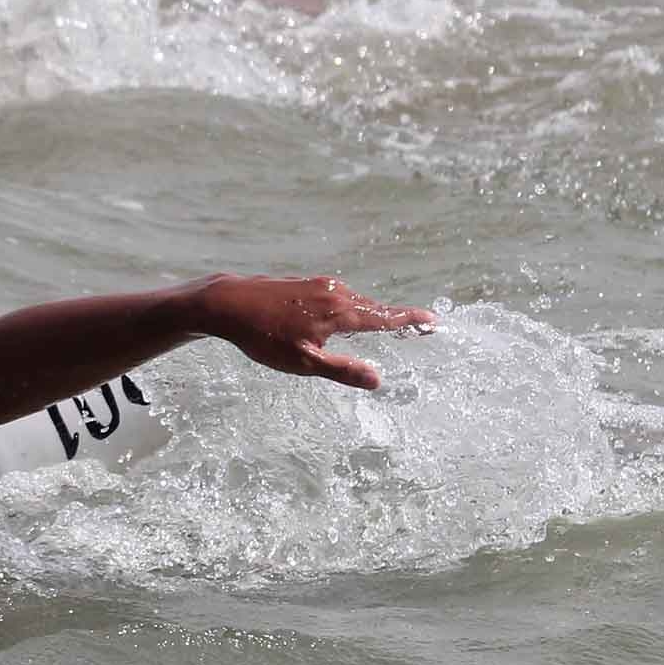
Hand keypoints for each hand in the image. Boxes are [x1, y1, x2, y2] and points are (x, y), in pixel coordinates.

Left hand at [197, 274, 434, 390]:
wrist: (228, 303)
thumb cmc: (263, 337)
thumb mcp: (303, 363)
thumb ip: (342, 371)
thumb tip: (378, 381)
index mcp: (339, 312)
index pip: (384, 317)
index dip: (411, 321)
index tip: (435, 321)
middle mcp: (335, 293)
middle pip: (374, 308)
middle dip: (397, 317)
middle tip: (423, 325)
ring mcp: (320, 286)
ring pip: (356, 302)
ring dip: (374, 312)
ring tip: (394, 323)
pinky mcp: (307, 284)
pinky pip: (340, 297)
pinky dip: (353, 307)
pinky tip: (350, 317)